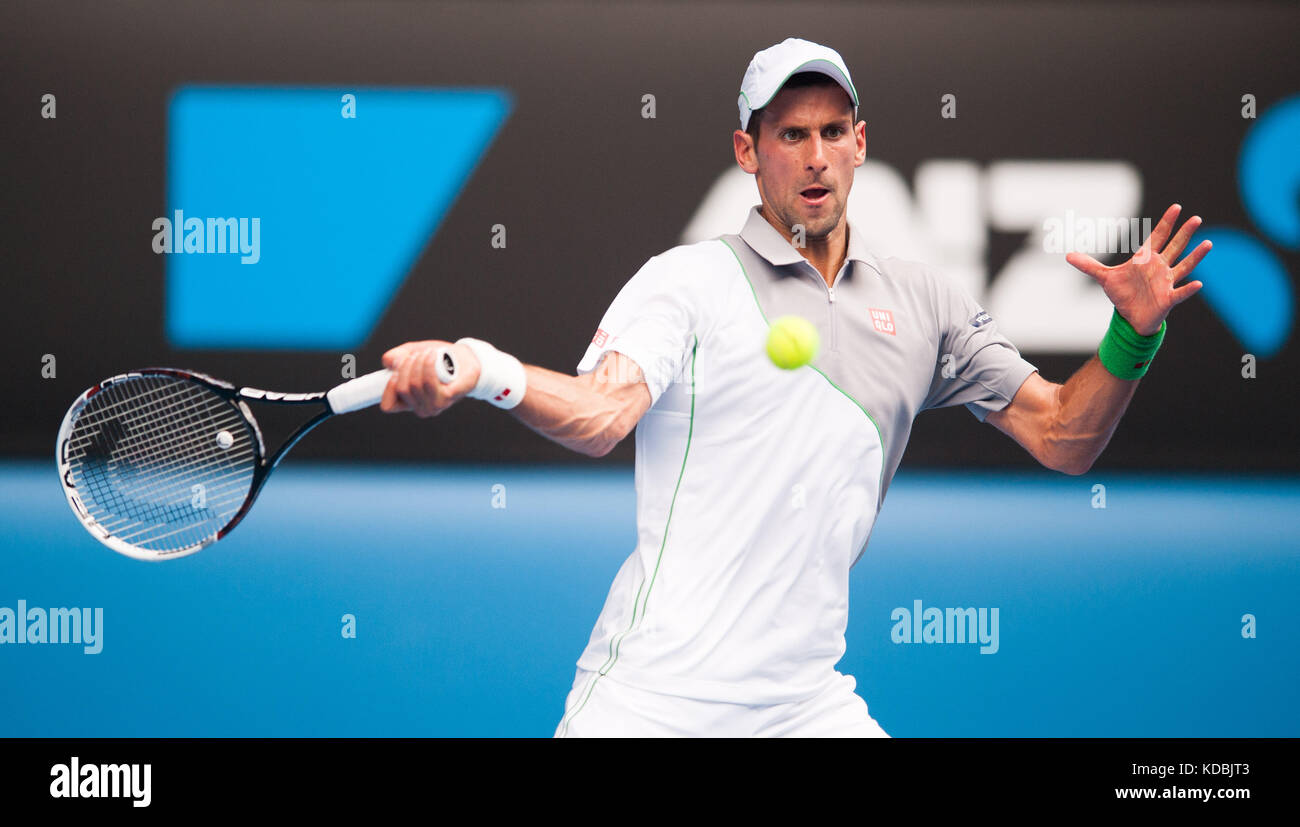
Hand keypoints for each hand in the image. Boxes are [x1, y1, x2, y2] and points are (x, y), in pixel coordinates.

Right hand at [379, 340, 481, 416]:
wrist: (465, 358)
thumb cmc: (439, 359)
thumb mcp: (413, 353)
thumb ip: (398, 357)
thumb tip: (388, 361)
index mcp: (408, 402)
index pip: (388, 406)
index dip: (388, 387)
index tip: (395, 368)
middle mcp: (420, 408)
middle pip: (402, 389)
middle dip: (405, 366)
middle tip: (415, 355)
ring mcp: (434, 405)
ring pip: (415, 385)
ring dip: (418, 363)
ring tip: (427, 353)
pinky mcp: (446, 398)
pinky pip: (429, 382)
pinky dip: (429, 366)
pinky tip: (433, 356)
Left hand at [1066, 203, 1211, 335]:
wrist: (1131, 317)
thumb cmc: (1123, 294)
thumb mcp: (1104, 278)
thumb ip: (1088, 265)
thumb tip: (1067, 255)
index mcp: (1146, 259)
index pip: (1158, 236)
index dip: (1166, 222)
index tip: (1176, 207)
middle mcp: (1160, 267)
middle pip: (1175, 247)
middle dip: (1184, 233)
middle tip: (1196, 218)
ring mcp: (1166, 282)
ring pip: (1184, 266)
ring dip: (1195, 256)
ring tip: (1207, 244)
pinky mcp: (1168, 298)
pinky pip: (1180, 293)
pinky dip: (1188, 289)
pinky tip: (1197, 284)